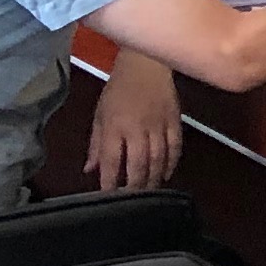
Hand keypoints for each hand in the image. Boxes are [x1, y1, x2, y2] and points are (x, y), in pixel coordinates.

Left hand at [86, 52, 183, 190]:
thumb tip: (89, 169)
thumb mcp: (100, 115)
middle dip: (135, 186)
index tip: (108, 196)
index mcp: (115, 127)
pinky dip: (172, 163)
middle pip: (139, 165)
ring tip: (149, 192)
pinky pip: (176, 147)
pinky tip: (166, 174)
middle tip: (132, 199)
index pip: (113, 161)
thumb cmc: (118, 89)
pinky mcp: (175, 122)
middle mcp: (138, 129)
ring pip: (159, 159)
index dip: (110, 181)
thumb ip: (96, 144)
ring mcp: (159, 126)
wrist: (146, 65)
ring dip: (153, 179)